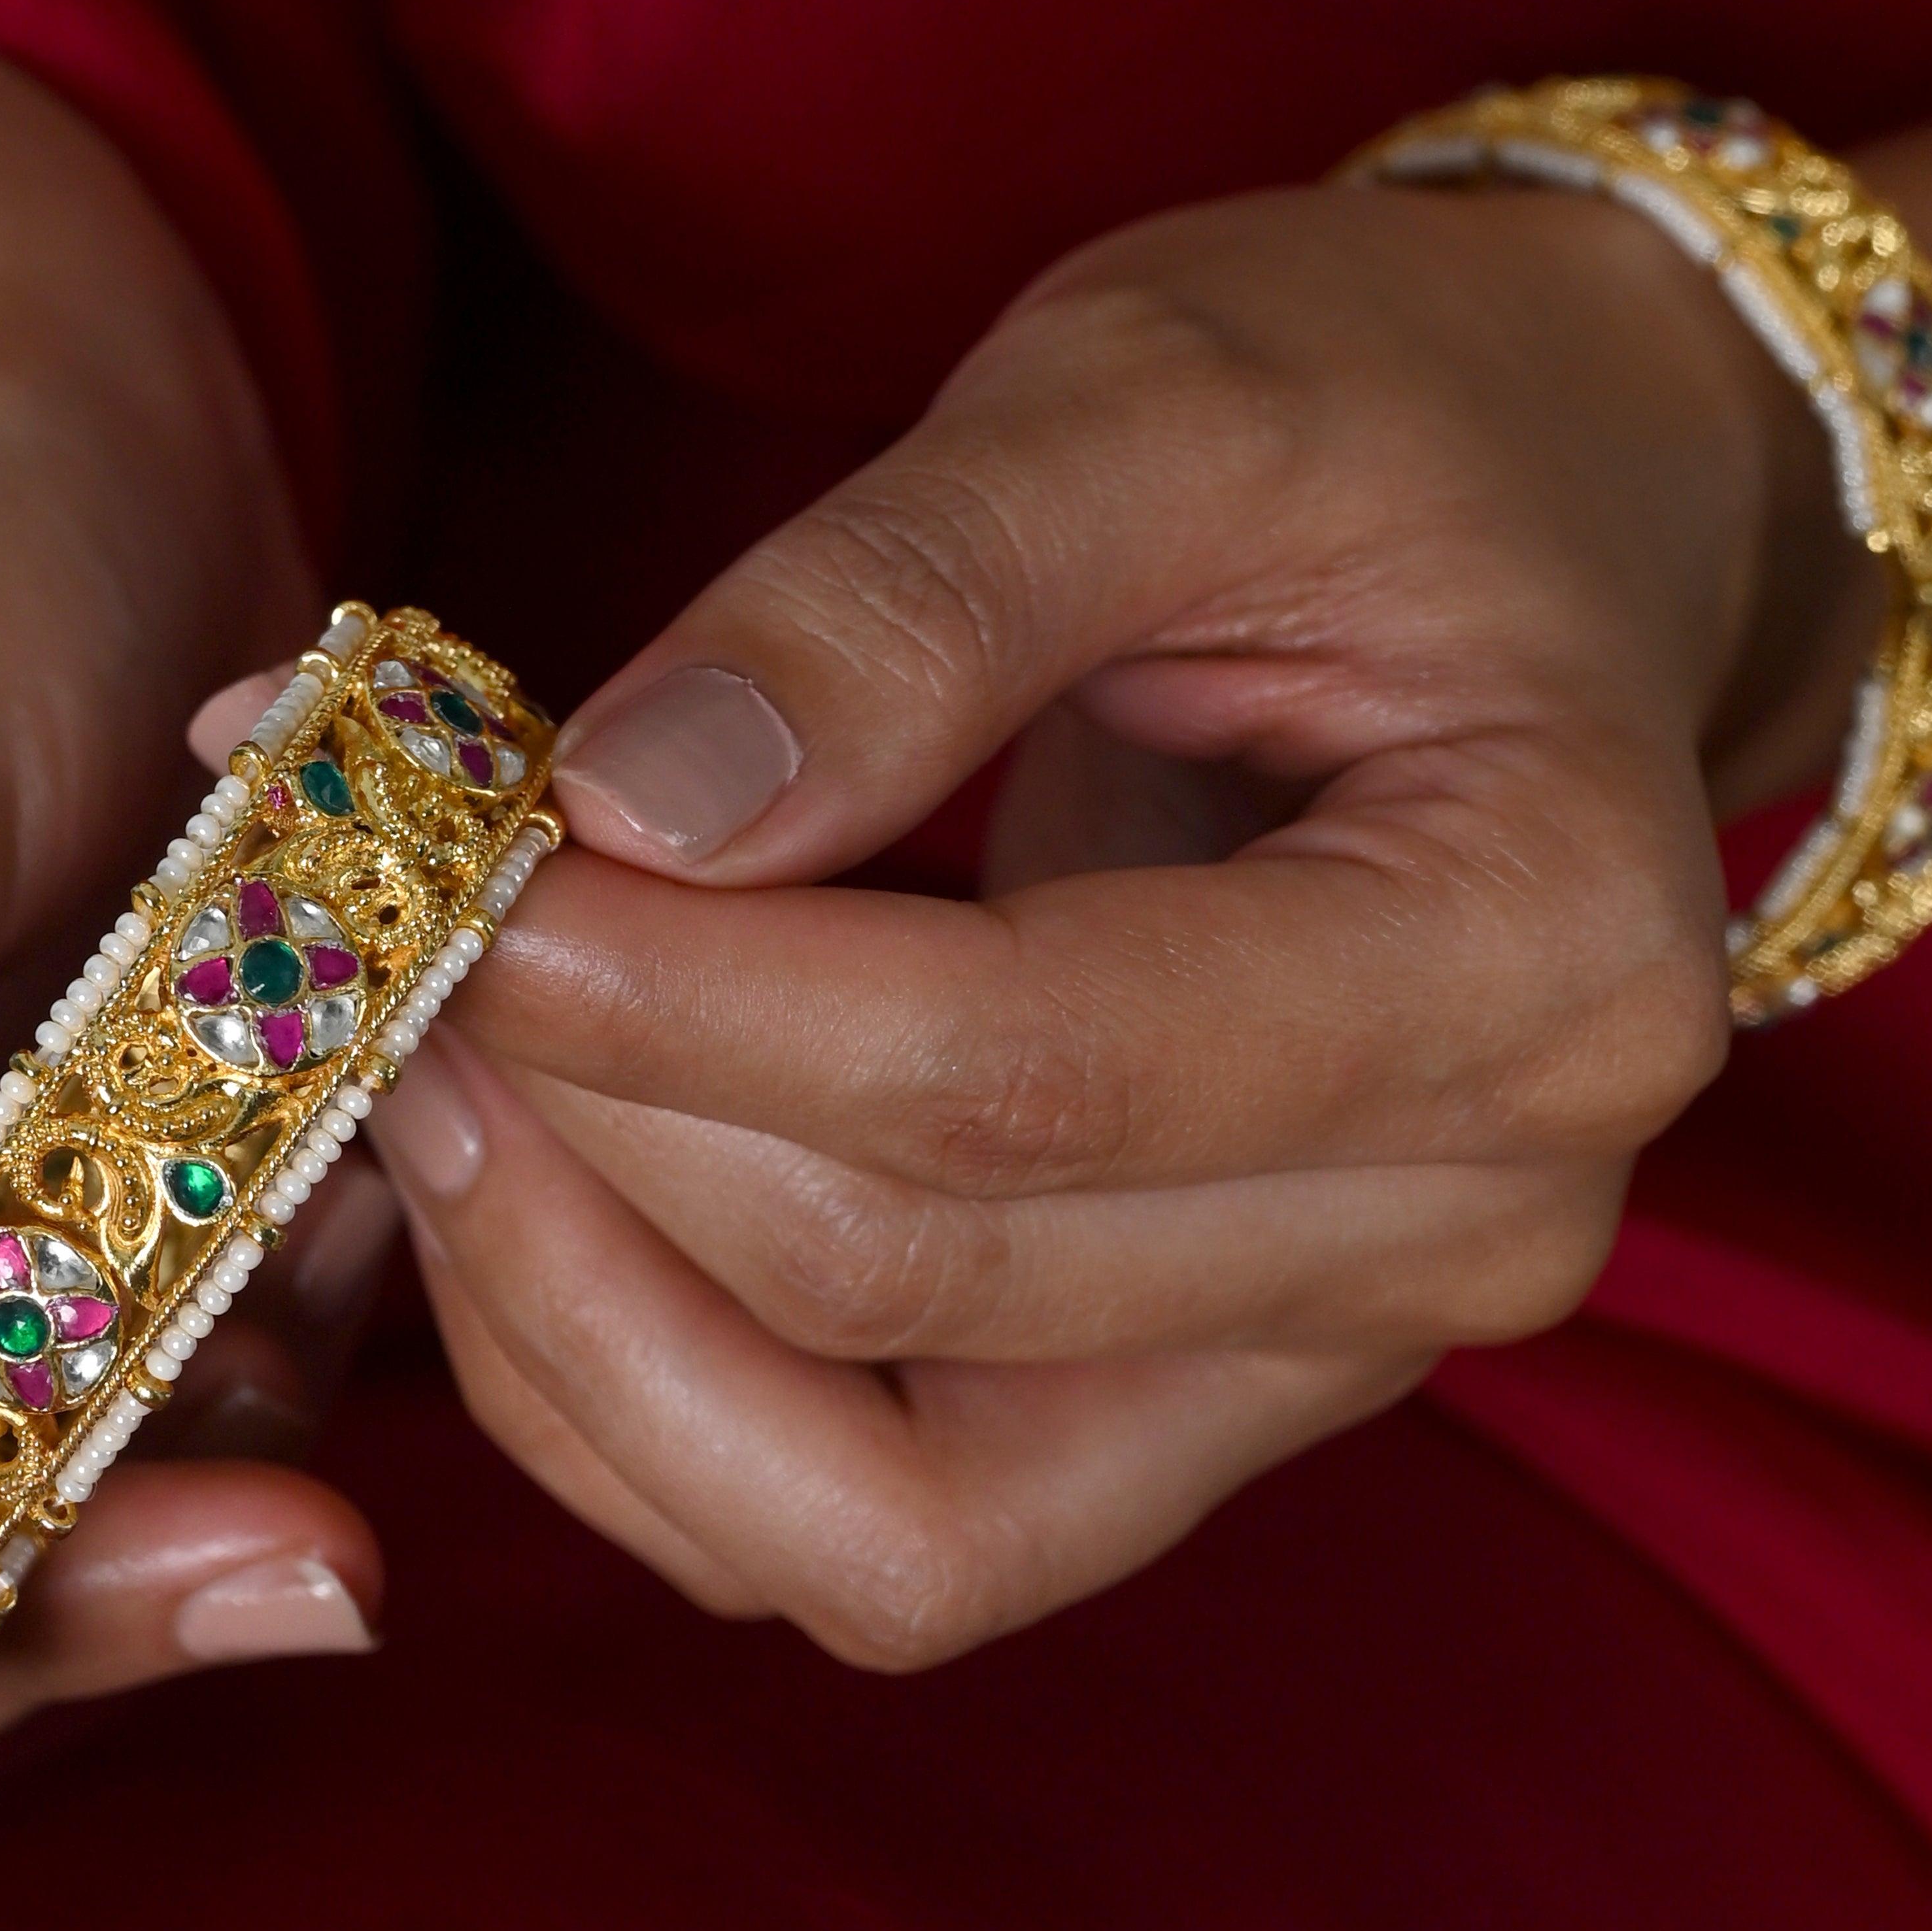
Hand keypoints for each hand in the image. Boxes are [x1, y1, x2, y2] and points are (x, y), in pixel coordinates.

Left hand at [374, 172, 1872, 1667]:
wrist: (1536, 521)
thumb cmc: (1377, 418)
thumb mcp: (1160, 393)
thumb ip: (902, 595)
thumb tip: (626, 809)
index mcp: (1541, 958)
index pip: (1027, 1074)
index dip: (684, 997)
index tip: (455, 865)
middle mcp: (1478, 1225)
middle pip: (918, 1284)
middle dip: (590, 1123)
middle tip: (390, 939)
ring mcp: (1339, 1354)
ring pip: (876, 1530)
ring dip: (588, 1330)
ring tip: (435, 1077)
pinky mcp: (1191, 1400)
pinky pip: (873, 1537)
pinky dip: (653, 1406)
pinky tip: (539, 1192)